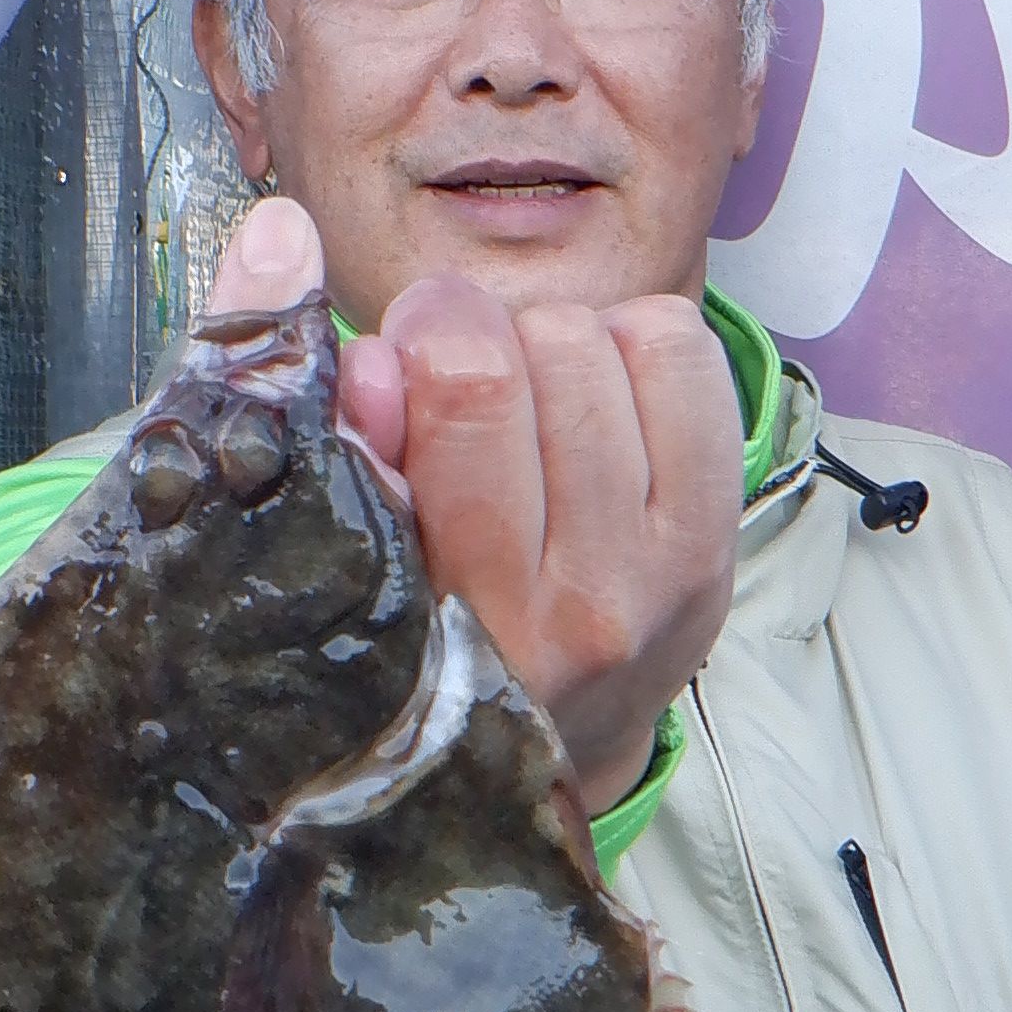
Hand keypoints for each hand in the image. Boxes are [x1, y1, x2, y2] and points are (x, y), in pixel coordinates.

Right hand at [208, 198, 741, 806]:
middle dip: (480, 334)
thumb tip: (294, 251)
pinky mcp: (716, 547)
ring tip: (520, 408)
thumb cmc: (402, 635)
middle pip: (544, 349)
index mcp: (456, 612)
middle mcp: (575, 606)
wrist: (526, 761)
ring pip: (615, 343)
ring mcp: (662, 578)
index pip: (469, 387)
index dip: (422, 331)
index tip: (396, 357)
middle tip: (451, 382)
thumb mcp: (321, 544)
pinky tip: (593, 405)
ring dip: (556, 347)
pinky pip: (686, 359)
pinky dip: (634, 350)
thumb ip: (301, 404)